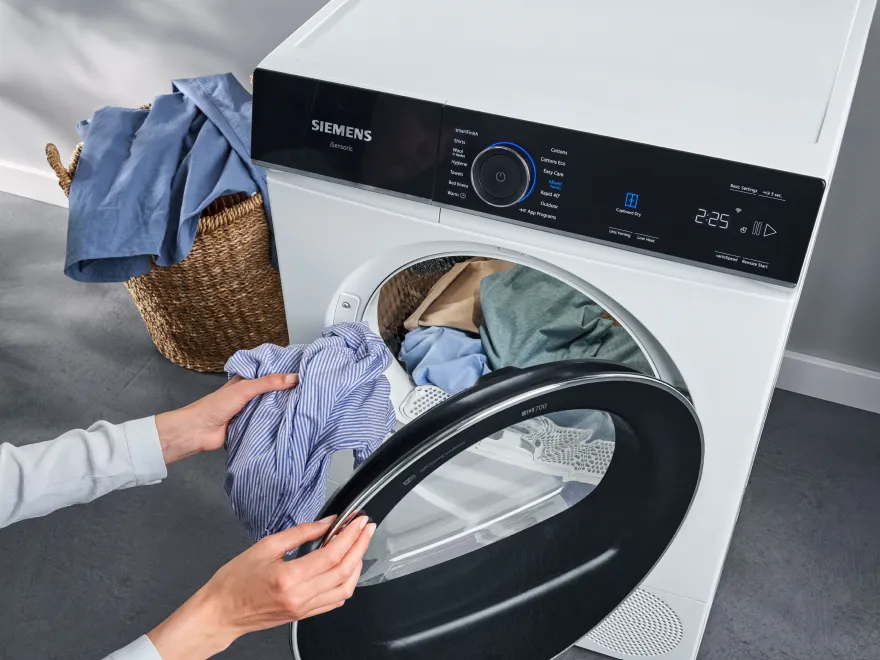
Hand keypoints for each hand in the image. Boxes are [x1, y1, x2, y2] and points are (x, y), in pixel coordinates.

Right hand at [147, 515, 375, 659]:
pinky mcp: (304, 615)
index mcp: (289, 577)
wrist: (221, 612)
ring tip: (360, 544)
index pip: (332, 554)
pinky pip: (335, 601)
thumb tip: (326, 523)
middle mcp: (300, 596)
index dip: (350, 535)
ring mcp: (304, 608)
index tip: (358, 520)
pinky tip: (348, 568)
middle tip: (366, 527)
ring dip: (357, 564)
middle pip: (344, 570)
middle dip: (360, 545)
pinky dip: (347, 583)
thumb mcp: (265, 546)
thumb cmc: (235, 581)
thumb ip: (300, 533)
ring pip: (345, 588)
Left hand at [154, 373, 298, 463]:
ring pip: (272, 406)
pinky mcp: (252, 425)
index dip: (285, 370)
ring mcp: (251, 410)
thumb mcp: (244, 389)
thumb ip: (268, 383)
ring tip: (308, 403)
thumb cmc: (216, 406)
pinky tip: (293, 421)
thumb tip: (295, 378)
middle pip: (274, 390)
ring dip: (284, 407)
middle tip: (311, 387)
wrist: (198, 431)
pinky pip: (268, 421)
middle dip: (288, 390)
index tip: (306, 369)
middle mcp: (250, 393)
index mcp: (247, 379)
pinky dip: (278, 422)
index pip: (270, 371)